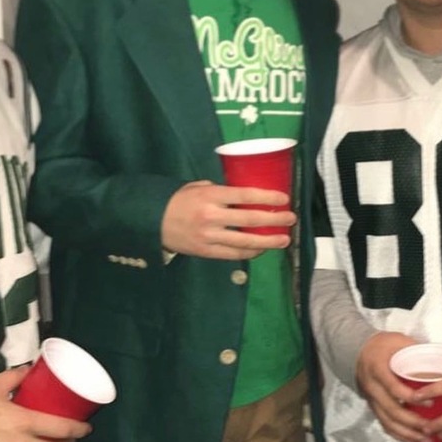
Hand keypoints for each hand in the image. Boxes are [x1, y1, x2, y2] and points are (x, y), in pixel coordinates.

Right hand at [161, 180, 294, 259]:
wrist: (151, 221)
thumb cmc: (176, 199)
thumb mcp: (197, 186)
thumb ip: (219, 190)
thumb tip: (241, 195)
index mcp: (210, 196)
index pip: (245, 196)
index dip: (267, 198)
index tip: (284, 199)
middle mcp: (212, 216)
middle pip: (250, 219)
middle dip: (274, 219)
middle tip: (290, 219)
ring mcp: (209, 237)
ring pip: (245, 241)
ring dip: (267, 241)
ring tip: (284, 240)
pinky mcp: (206, 252)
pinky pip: (233, 255)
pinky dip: (250, 253)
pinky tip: (261, 249)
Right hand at [354, 332, 439, 441]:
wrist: (359, 349)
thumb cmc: (383, 344)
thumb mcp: (399, 341)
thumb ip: (418, 351)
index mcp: (377, 367)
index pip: (393, 387)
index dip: (411, 397)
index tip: (430, 402)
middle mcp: (371, 385)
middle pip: (391, 410)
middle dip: (413, 422)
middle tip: (432, 427)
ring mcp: (371, 398)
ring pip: (388, 421)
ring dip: (408, 433)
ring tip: (427, 440)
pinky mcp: (373, 406)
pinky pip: (384, 424)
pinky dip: (399, 435)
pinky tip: (413, 441)